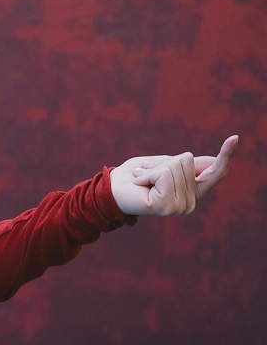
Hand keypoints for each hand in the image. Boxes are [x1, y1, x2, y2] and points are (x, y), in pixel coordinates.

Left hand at [110, 135, 238, 215]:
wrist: (109, 191)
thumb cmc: (134, 176)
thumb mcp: (163, 165)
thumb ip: (186, 165)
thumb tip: (213, 160)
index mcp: (192, 191)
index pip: (215, 172)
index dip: (226, 155)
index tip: (235, 138)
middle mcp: (191, 201)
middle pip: (187, 161)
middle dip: (163, 162)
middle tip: (146, 174)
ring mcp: (180, 206)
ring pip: (175, 167)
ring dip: (153, 169)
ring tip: (142, 179)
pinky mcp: (167, 206)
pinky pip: (164, 175)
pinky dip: (147, 174)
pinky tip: (140, 184)